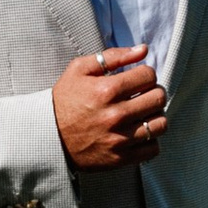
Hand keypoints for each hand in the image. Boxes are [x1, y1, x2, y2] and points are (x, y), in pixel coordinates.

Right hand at [52, 46, 167, 171]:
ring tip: (143, 114)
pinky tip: (138, 132)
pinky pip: (153, 147)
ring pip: (160, 123)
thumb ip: (113, 57)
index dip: (145, 74)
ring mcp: (119, 139)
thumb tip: (143, 50)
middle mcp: (115, 115)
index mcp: (106, 90)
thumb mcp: (80, 70)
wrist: (47, 136)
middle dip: (153, 92)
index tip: (137, 79)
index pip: (148, 75)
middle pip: (158, 97)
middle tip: (143, 95)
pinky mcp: (120, 158)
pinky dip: (150, 139)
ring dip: (155, 115)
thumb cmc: (65, 100)